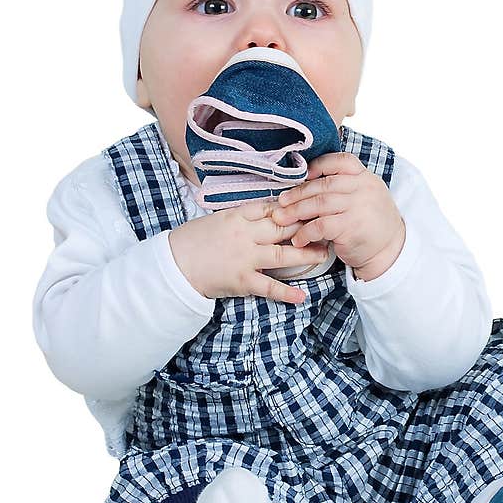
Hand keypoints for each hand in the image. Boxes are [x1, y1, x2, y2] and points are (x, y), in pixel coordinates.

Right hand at [167, 198, 329, 303]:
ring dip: (307, 256)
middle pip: (283, 228)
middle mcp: (244, 235)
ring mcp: (244, 259)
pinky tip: (303, 296)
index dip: (296, 206)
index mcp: (238, 215)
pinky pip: (268, 288)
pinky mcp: (242, 281)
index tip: (314, 205)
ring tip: (325, 255)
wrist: (173, 264)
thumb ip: (245, 215)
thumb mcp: (219, 218)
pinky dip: (286, 293)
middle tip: (329, 226)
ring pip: (283, 256)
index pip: (273, 207)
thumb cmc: (194, 239)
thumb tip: (272, 209)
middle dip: (308, 227)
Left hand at [270, 152, 405, 280]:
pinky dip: (305, 232)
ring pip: (319, 203)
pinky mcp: (351, 227)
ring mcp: (358, 207)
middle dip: (298, 193)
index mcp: (366, 178)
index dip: (319, 165)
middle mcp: (364, 189)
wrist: (390, 253)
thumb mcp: (366, 198)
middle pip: (324, 184)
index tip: (303, 175)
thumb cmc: (371, 225)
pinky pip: (320, 225)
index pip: (342, 161)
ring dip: (296, 212)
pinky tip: (298, 239)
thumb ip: (345, 188)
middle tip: (281, 201)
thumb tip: (307, 184)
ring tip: (282, 219)